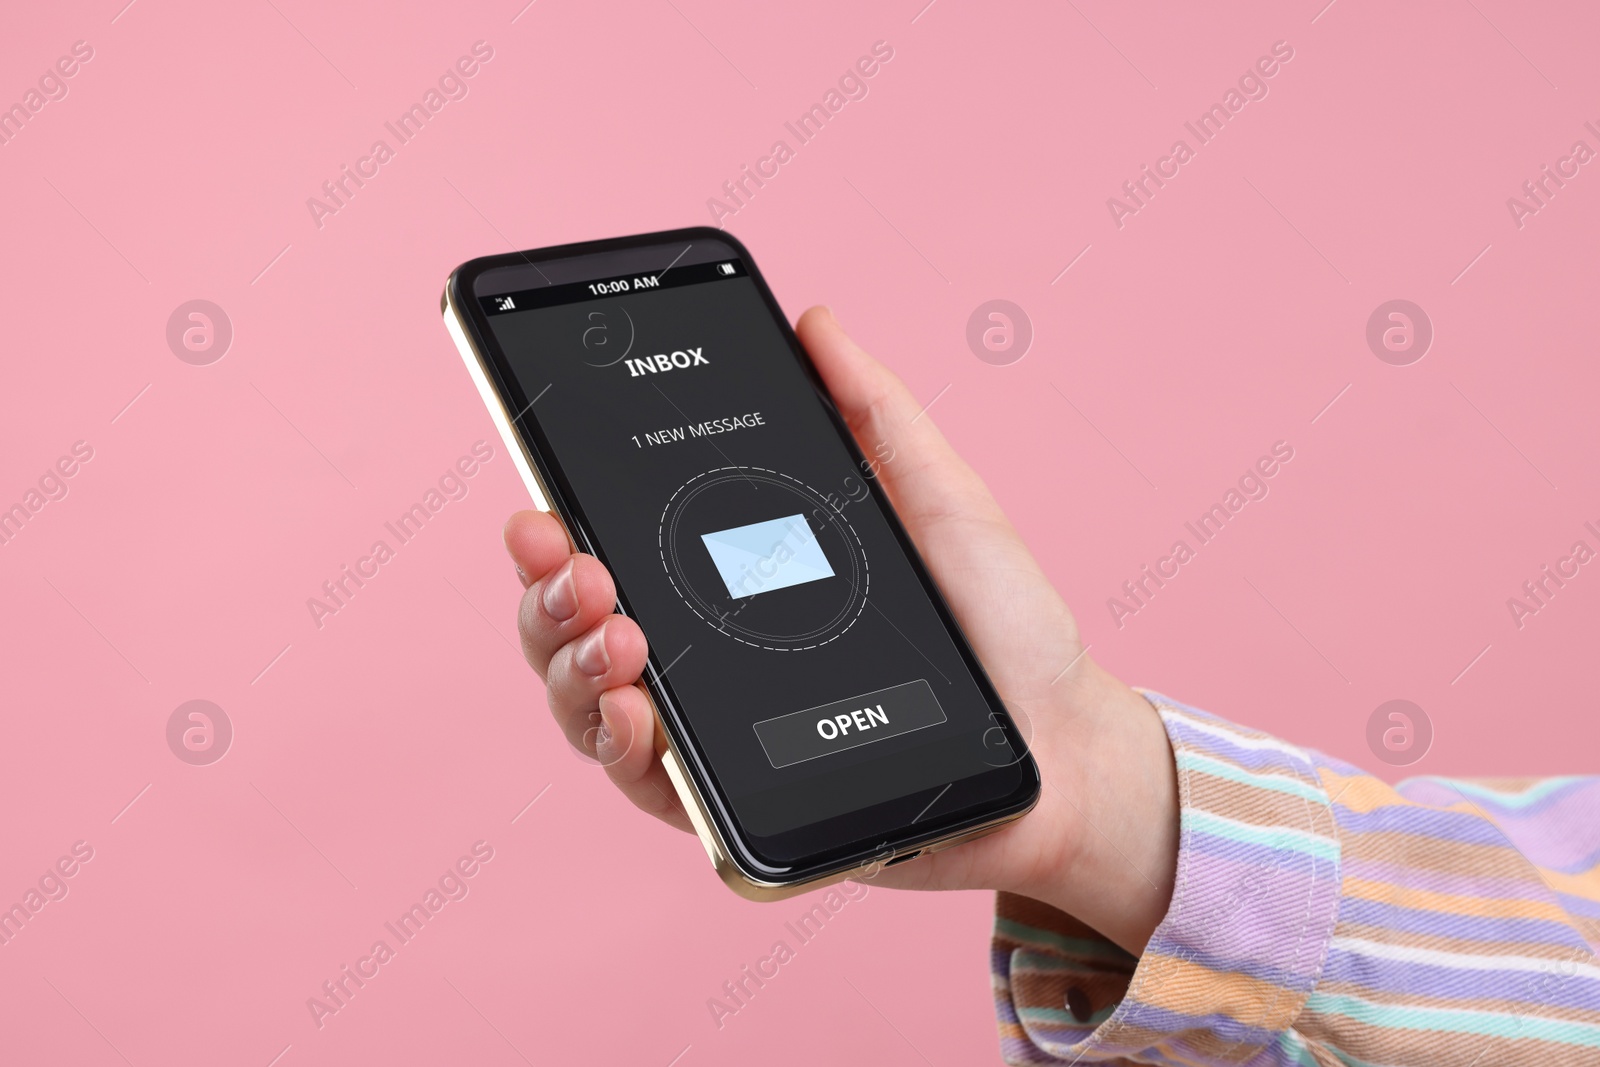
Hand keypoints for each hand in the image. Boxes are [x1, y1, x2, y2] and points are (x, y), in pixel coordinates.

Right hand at [504, 307, 1178, 952]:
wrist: (1066, 744)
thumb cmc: (1005, 627)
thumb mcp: (940, 501)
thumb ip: (875, 415)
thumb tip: (813, 322)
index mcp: (735, 583)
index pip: (619, 551)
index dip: (560, 528)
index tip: (543, 498)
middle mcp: (707, 659)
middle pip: (575, 630)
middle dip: (547, 595)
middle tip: (573, 563)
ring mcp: (718, 738)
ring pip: (586, 709)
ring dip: (569, 666)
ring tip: (614, 631)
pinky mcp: (741, 812)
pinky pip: (647, 789)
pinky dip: (620, 750)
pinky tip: (634, 713)